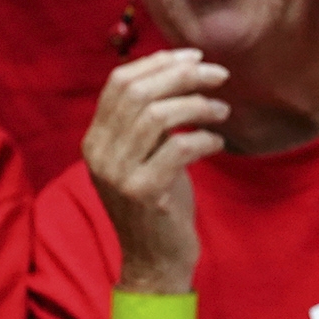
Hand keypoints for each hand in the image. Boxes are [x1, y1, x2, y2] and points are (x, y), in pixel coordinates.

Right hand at [80, 47, 230, 293]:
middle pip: (138, 92)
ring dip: (198, 105)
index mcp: (95, 139)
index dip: (158, 62)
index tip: (194, 57)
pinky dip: (204, 138)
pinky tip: (218, 142)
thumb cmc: (158, 202)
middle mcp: (99, 153)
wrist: (154, 262)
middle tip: (218, 75)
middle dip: (182, 75)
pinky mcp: (143, 193)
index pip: (119, 83)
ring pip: (156, 115)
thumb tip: (179, 68)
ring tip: (222, 110)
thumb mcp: (144, 156)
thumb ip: (148, 119)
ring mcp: (118, 174)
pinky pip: (178, 148)